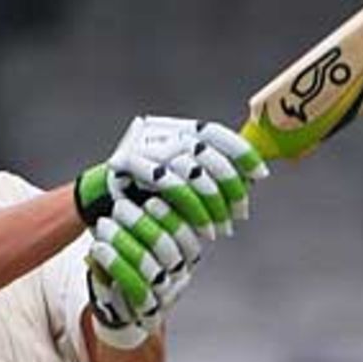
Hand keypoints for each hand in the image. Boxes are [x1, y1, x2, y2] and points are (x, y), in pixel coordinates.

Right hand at [75, 115, 267, 239]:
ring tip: (220, 229)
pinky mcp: (130, 167)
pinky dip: (192, 210)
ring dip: (212, 205)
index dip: (240, 152)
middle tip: (241, 213)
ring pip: (191, 172)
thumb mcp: (183, 183)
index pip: (214, 133)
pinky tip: (202, 230)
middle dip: (230, 186)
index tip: (260, 174)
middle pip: (207, 153)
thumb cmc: (149, 198)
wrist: (101, 204)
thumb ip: (210, 177)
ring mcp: (145, 149)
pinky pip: (170, 186)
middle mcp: (162, 134)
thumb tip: (250, 180)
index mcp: (178, 131)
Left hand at [85, 209, 195, 347]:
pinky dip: (114, 264)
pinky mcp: (147, 312)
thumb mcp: (143, 230)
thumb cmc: (132, 256)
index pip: (188, 235)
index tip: (150, 200)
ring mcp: (166, 295)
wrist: (121, 304)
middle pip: (169, 251)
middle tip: (119, 206)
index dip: (172, 218)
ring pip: (150, 269)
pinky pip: (133, 288)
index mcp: (188, 252)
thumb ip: (149, 213)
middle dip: (142, 224)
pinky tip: (97, 247)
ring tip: (104, 224)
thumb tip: (148, 188)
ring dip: (124, 242)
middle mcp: (181, 274)